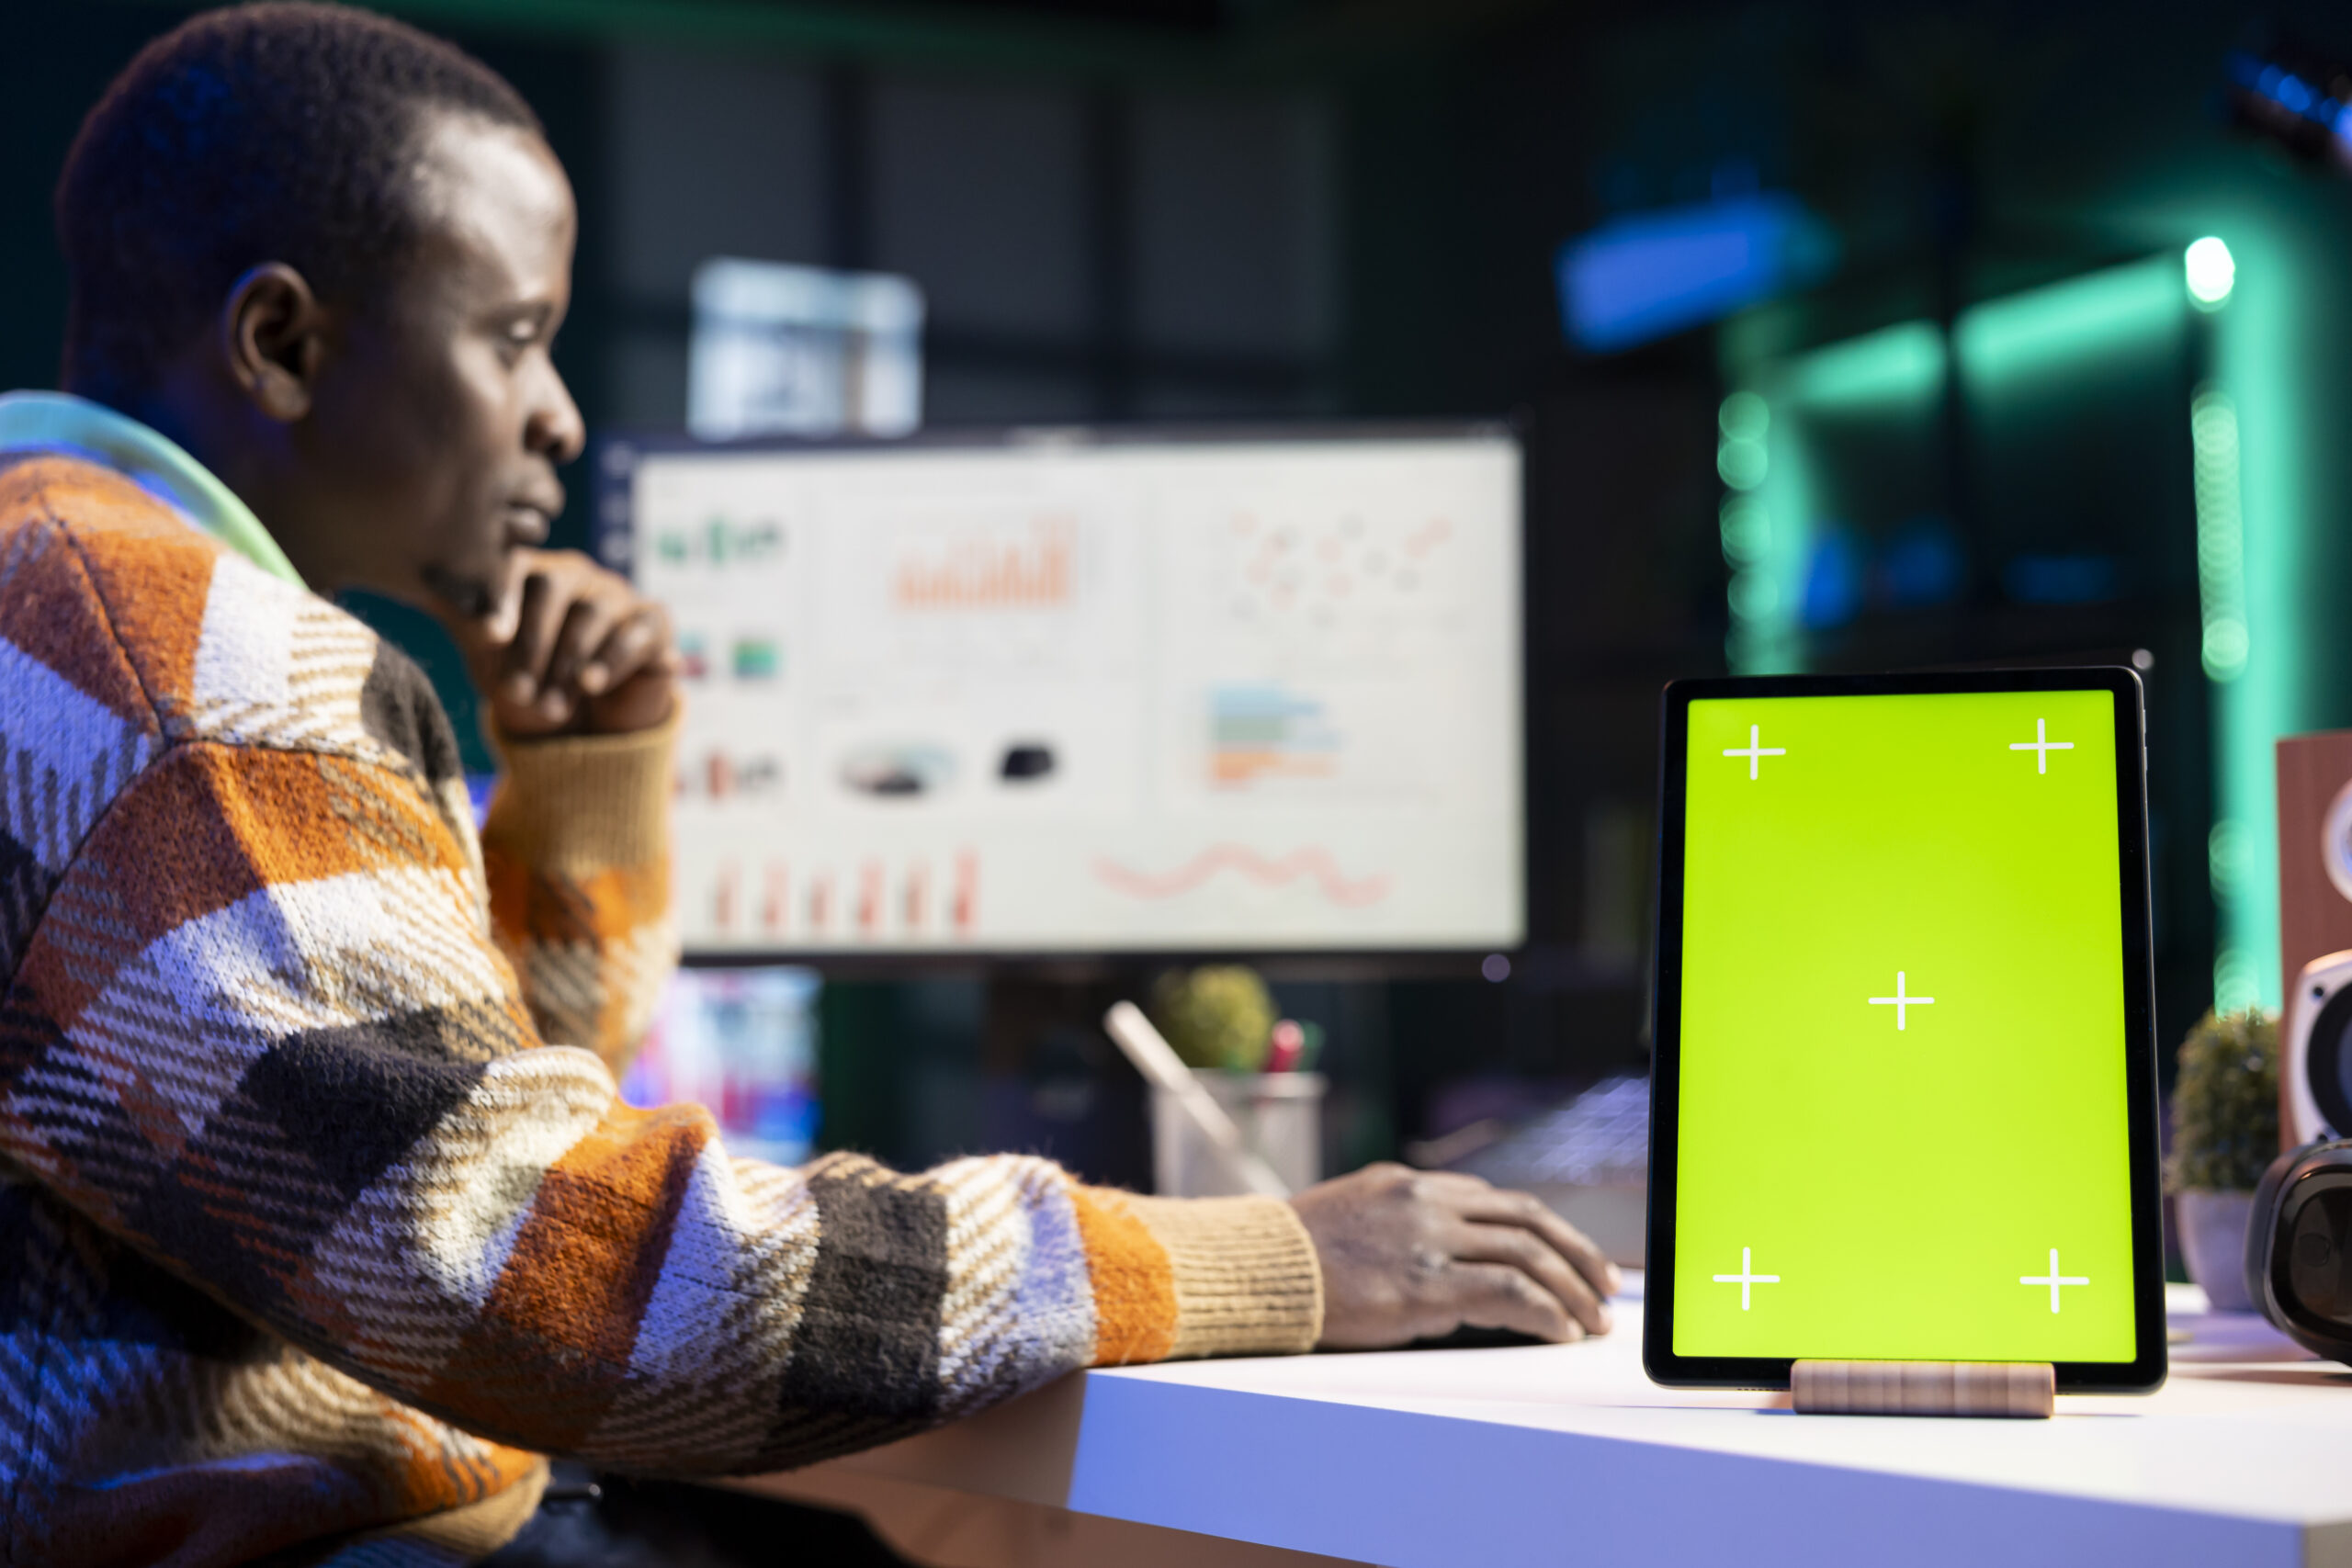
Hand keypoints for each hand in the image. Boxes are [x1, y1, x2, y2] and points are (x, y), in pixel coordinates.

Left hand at [445, 549, 677, 737]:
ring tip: (552, 707)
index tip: (489, 638)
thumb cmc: (531, 683)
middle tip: (518, 692)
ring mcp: (618, 596)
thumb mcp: (490, 658)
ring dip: (568, 664)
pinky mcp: (655, 624)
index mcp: (530, 575)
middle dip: (532, 645)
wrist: (586, 728)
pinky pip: (638, 631)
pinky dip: (612, 659)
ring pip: (594, 612)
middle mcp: (576, 576)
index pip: (513, 566)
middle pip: (553, 588)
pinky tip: (591, 685)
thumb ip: (465, 621)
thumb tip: (424, 585)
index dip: (500, 597)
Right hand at [1289, 1163, 1620, 1348]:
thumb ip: (1403, 1219)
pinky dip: (1543, 1312)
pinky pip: (1507, 1293)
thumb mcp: (1354, 1213)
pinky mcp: (1424, 1287)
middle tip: (1606, 1284)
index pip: (1497, 1202)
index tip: (1569, 1254)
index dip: (1544, 1229)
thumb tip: (1447, 1243)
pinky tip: (1560, 1332)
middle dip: (1576, 1254)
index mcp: (1410, 1185)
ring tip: (1593, 1320)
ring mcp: (1428, 1242)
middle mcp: (1427, 1204)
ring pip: (1527, 1255)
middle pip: (1527, 1221)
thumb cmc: (1294, 1256)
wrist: (1256, 1271)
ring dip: (1571, 1289)